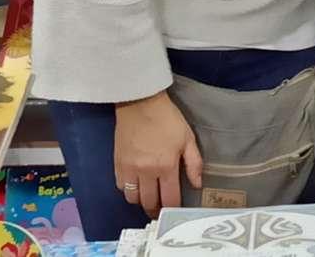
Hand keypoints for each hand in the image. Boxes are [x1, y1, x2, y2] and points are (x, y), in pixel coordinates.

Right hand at [114, 91, 203, 216]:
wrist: (140, 103)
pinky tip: (136, 184)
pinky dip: (128, 190)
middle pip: (149, 203)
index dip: (173, 208)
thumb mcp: (187, 138)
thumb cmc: (167, 118)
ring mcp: (129, 169)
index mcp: (166, 166)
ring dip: (141, 201)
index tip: (175, 210)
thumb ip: (194, 163)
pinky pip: (121, 187)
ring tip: (148, 197)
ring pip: (133, 199)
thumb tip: (197, 184)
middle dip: (156, 210)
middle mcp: (146, 172)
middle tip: (161, 209)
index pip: (169, 199)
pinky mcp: (117, 164)